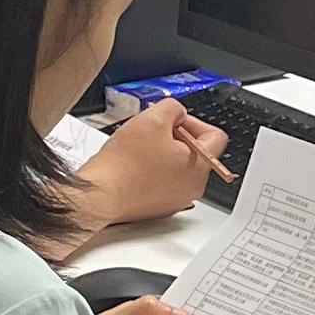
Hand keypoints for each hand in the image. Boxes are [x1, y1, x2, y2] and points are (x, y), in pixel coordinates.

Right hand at [70, 100, 225, 228]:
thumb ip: (173, 108)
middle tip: (151, 130)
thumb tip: (176, 112)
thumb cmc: (125, 164)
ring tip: (138, 147)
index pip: (214, 136)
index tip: (173, 119)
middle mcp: (192, 187)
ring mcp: (174, 199)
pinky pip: (160, 181)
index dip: (191, 120)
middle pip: (194, 151)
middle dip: (173, 135)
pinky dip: (149, 169)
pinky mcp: (156, 207)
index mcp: (200, 167)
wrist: (100, 195)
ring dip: (160, 151)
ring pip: (175, 166)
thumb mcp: (153, 118)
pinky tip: (132, 164)